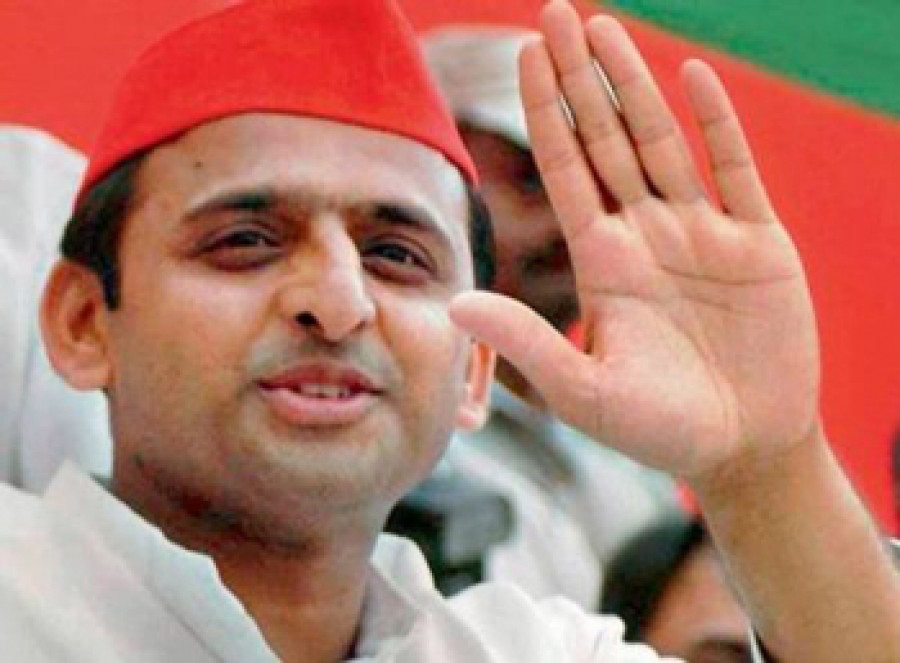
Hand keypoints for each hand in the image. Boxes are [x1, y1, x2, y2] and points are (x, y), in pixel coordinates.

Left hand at [450, 0, 819, 482]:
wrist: (743, 450)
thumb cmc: (660, 431)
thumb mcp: (586, 393)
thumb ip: (527, 345)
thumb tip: (455, 303)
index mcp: (603, 262)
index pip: (566, 170)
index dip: (545, 113)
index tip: (525, 55)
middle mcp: (646, 235)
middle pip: (606, 140)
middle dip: (581, 79)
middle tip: (557, 12)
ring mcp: (701, 234)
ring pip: (663, 141)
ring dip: (634, 85)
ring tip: (604, 27)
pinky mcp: (758, 244)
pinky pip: (735, 171)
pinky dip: (716, 124)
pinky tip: (691, 76)